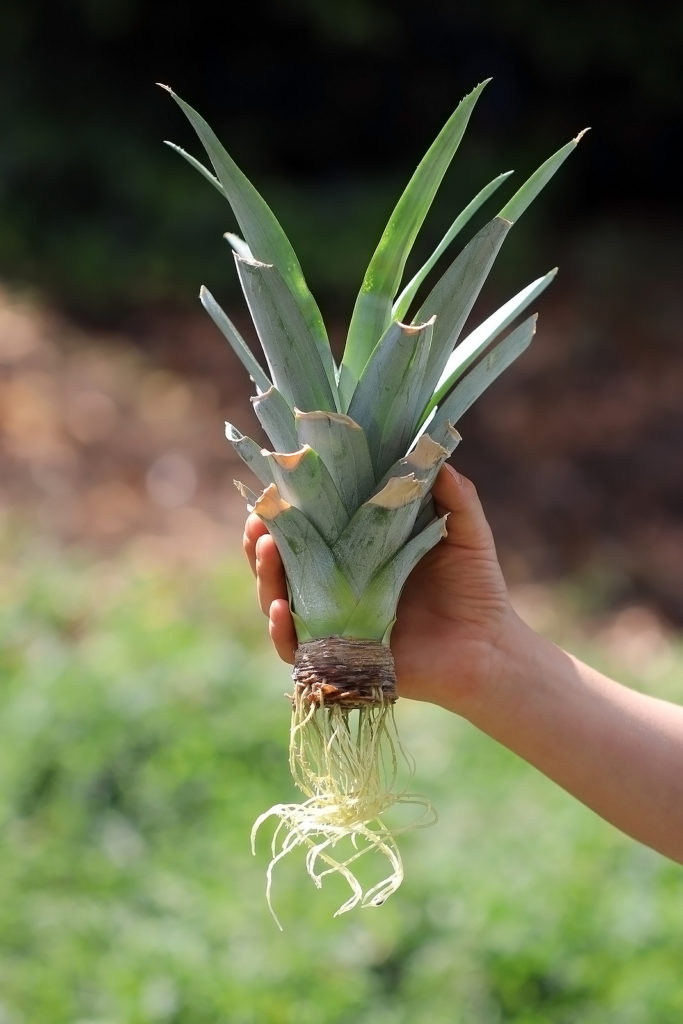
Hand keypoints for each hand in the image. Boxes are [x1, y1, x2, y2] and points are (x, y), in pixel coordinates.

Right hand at [243, 465, 515, 711]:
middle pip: (279, 564)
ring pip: (278, 601)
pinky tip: (281, 609)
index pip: (305, 529)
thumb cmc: (476, 589)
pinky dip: (281, 631)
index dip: (280, 510)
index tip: (269, 488)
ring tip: (268, 552)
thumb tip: (433, 449)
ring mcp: (334, 623)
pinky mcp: (339, 657)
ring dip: (265, 577)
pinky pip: (295, 649)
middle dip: (260, 542)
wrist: (491, 649)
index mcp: (356, 553)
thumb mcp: (465, 532)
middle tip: (258, 522)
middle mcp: (336, 587)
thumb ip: (454, 494)